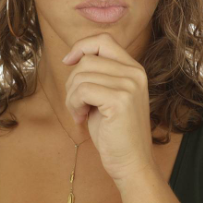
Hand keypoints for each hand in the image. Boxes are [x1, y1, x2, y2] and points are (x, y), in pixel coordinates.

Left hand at [62, 32, 155, 185]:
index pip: (103, 40)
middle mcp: (135, 73)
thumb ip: (100, 75)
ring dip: (71, 97)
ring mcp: (129, 86)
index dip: (81, 47)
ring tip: (80, 114)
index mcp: (134, 69)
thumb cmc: (115, 133)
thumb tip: (73, 57)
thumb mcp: (109, 96)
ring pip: (81, 75)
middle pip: (87, 59)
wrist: (132, 162)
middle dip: (72, 81)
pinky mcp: (119, 100)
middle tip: (77, 104)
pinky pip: (81, 90)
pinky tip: (81, 119)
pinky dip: (74, 105)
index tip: (68, 62)